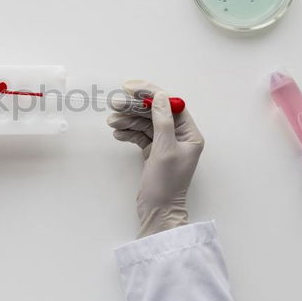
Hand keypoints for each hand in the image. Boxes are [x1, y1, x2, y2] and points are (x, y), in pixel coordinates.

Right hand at [107, 80, 203, 237]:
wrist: (158, 212)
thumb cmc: (166, 185)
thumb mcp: (164, 150)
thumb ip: (162, 121)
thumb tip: (160, 96)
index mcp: (190, 135)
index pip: (171, 105)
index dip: (151, 94)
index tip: (132, 88)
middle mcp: (179, 137)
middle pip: (155, 113)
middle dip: (135, 108)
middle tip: (115, 104)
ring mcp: (165, 145)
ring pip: (145, 123)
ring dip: (128, 120)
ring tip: (112, 121)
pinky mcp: (153, 152)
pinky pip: (140, 135)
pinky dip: (128, 132)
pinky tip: (117, 132)